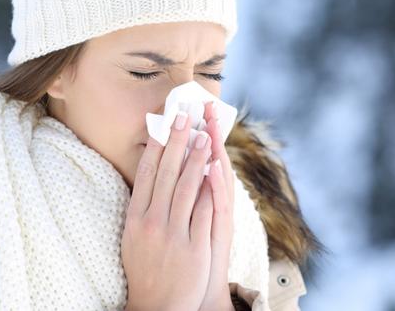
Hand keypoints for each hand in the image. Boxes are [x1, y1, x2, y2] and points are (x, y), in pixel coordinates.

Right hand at [122, 110, 215, 310]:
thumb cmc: (145, 267)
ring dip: (196, 159)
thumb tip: (150, 172)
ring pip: (187, 188)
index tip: (165, 122)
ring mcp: (173, 235)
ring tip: (205, 136)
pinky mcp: (193, 248)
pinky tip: (216, 171)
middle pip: (166, 174)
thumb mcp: (133, 235)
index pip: (147, 173)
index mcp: (135, 217)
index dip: (157, 145)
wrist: (155, 307)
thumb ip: (141, 206)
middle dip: (177, 142)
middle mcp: (152, 222)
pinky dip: (210, 189)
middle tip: (186, 117)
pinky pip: (203, 212)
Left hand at [198, 101, 236, 310]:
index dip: (201, 132)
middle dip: (209, 132)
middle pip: (212, 161)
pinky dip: (218, 186)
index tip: (197, 105)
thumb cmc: (184, 259)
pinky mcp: (218, 235)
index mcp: (201, 200)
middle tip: (206, 103)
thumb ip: (182, 195)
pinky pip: (218, 206)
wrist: (190, 297)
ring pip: (218, 180)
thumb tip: (176, 165)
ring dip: (215, 152)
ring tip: (211, 126)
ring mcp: (216, 219)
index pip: (202, 158)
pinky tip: (215, 167)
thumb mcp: (182, 222)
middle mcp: (212, 206)